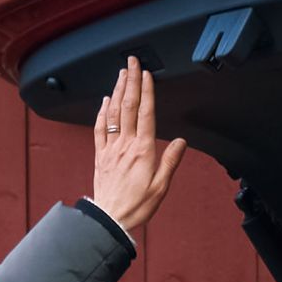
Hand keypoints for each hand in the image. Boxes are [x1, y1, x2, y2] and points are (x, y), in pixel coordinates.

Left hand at [86, 58, 187, 235]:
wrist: (111, 218)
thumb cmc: (137, 205)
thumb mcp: (161, 187)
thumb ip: (171, 161)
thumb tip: (181, 142)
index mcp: (143, 151)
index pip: (145, 113)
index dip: (146, 91)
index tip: (147, 74)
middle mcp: (125, 145)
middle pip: (128, 106)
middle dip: (130, 81)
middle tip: (132, 62)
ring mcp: (110, 148)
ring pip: (114, 112)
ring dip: (118, 90)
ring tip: (121, 74)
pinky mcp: (100, 155)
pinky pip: (100, 128)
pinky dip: (102, 111)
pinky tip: (105, 100)